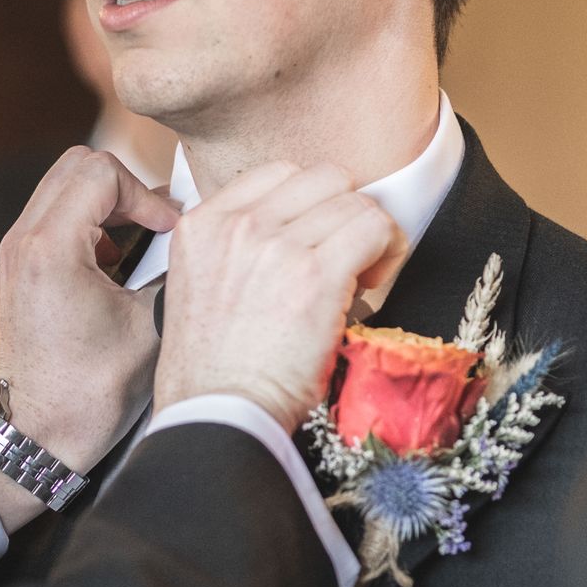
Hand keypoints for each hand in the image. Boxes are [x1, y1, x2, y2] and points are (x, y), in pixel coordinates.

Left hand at [0, 148, 178, 528]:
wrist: (34, 435)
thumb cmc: (88, 392)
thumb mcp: (149, 328)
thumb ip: (175, 272)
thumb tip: (197, 239)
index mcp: (50, 247)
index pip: (102, 172)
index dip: (146, 195)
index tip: (169, 231)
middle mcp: (23, 242)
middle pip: (77, 166)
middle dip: (126, 188)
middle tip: (157, 226)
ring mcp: (13, 255)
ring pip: (62, 189)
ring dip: (105, 204)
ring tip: (140, 244)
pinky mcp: (16, 271)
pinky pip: (52, 219)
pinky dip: (86, 225)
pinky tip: (113, 266)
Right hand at [154, 162, 405, 430]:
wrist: (219, 413)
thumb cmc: (212, 370)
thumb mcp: (199, 286)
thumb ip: (234, 249)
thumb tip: (293, 235)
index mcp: (203, 225)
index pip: (278, 174)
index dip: (311, 203)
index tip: (318, 235)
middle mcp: (237, 226)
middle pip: (323, 179)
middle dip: (344, 213)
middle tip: (348, 254)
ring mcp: (275, 246)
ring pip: (355, 203)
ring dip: (370, 235)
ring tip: (364, 274)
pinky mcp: (315, 274)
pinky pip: (374, 229)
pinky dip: (387, 250)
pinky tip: (374, 282)